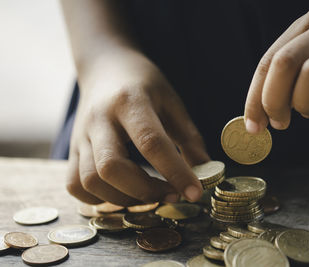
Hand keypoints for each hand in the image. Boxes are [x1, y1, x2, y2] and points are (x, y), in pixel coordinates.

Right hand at [66, 48, 208, 205]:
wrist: (106, 67)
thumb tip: (205, 171)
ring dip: (124, 199)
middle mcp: (99, 119)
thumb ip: (189, 137)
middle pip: (111, 167)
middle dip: (145, 191)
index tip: (195, 192)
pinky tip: (123, 193)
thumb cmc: (143, 84)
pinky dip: (99, 199)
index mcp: (130, 101)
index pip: (151, 142)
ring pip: (90, 180)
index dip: (175, 172)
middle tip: (171, 195)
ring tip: (151, 195)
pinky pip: (75, 185)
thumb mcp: (172, 101)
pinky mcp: (72, 147)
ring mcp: (80, 135)